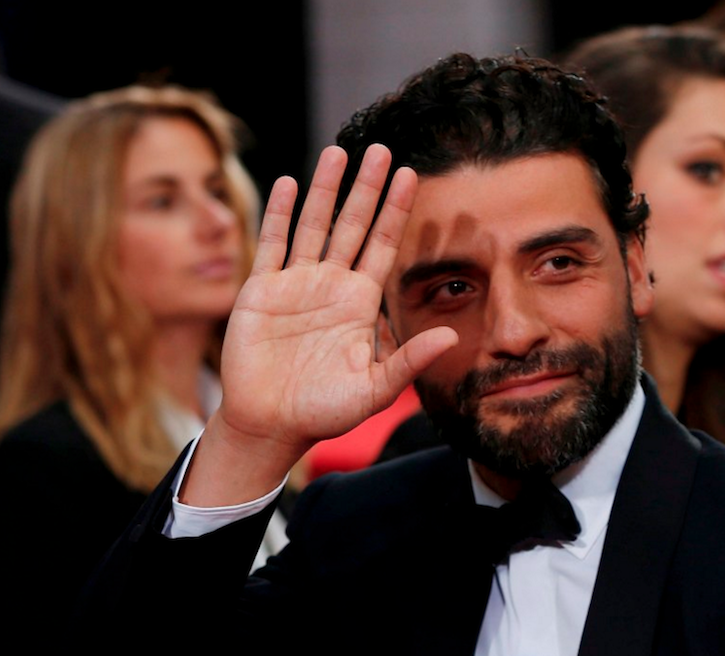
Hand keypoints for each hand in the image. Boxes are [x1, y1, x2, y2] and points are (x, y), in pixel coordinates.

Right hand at [183, 144, 456, 504]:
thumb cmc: (323, 411)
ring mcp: (296, 284)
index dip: (397, 211)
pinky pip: (272, 244)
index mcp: (360, 302)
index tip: (411, 174)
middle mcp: (331, 285)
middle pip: (353, 225)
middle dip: (367, 188)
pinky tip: (289, 183)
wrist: (270, 424)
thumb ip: (408, 361)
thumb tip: (450, 337)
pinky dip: (280, 214)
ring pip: (313, 225)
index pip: (383, 245)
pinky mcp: (262, 290)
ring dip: (324, 189)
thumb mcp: (373, 390)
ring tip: (338, 152)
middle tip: (382, 149)